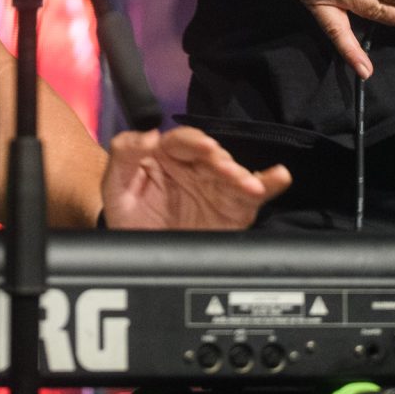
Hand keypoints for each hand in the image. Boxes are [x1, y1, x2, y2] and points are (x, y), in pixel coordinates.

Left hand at [100, 126, 292, 230]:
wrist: (139, 257)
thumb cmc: (130, 216)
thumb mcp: (115, 185)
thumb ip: (124, 156)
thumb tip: (147, 136)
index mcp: (167, 156)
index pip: (183, 141)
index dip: (194, 142)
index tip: (204, 148)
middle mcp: (195, 168)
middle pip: (214, 155)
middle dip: (222, 161)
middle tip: (225, 170)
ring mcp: (216, 187)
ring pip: (235, 173)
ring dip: (243, 176)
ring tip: (247, 185)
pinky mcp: (233, 208)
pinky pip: (254, 193)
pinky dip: (269, 183)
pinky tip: (279, 176)